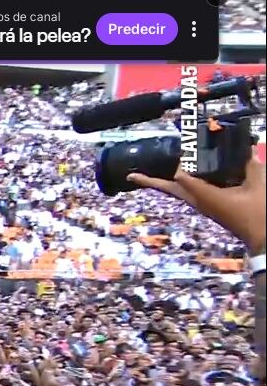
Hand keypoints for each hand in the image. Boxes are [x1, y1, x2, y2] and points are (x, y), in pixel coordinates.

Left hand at [129, 155, 265, 253]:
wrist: (263, 237)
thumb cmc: (259, 212)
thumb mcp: (257, 185)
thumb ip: (251, 165)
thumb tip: (247, 148)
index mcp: (205, 196)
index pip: (182, 177)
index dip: (183, 162)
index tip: (187, 149)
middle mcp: (198, 202)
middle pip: (170, 189)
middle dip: (151, 182)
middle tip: (132, 176)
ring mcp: (203, 206)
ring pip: (178, 192)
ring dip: (163, 183)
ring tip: (144, 178)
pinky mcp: (209, 207)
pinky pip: (191, 193)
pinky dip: (185, 184)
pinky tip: (186, 176)